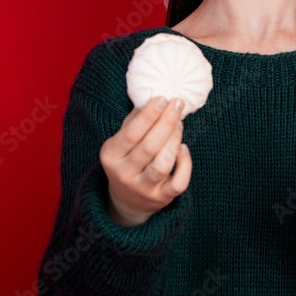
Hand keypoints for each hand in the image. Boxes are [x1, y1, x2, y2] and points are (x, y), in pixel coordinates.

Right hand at [99, 96, 191, 226]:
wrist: (127, 199)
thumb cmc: (127, 159)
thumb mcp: (122, 141)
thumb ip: (134, 121)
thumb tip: (151, 96)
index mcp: (110, 156)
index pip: (131, 134)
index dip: (148, 116)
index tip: (162, 98)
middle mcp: (124, 174)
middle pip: (149, 147)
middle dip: (166, 122)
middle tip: (178, 104)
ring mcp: (142, 189)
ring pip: (163, 164)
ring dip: (174, 140)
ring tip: (179, 124)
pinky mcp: (160, 199)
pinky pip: (178, 182)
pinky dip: (185, 164)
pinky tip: (184, 149)